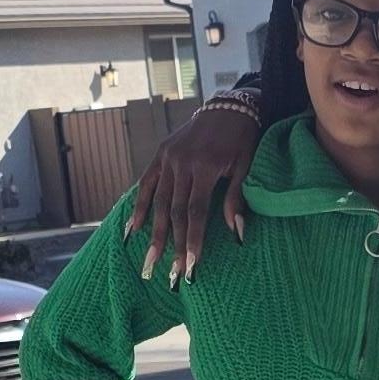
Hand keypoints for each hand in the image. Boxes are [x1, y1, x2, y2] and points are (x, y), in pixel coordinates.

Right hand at [125, 100, 260, 286]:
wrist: (229, 105)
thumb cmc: (243, 138)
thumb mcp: (246, 165)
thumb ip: (236, 197)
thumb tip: (235, 233)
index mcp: (207, 166)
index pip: (196, 211)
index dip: (193, 239)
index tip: (190, 265)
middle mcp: (183, 162)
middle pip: (175, 211)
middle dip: (172, 244)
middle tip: (170, 274)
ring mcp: (169, 158)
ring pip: (159, 202)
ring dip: (154, 233)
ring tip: (150, 260)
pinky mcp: (161, 154)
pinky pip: (147, 183)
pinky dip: (139, 206)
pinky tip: (132, 230)